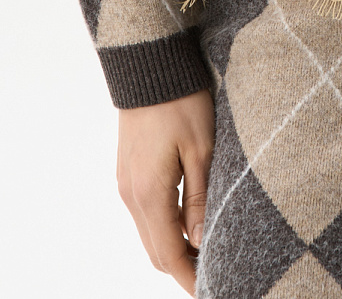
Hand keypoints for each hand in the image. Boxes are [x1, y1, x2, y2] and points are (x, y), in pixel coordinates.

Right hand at [116, 87, 215, 294]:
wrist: (149, 65)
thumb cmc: (180, 102)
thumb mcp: (201, 149)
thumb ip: (200, 199)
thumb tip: (202, 241)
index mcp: (149, 193)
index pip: (168, 254)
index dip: (190, 277)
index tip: (212, 288)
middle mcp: (131, 194)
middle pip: (156, 250)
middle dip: (183, 267)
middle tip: (214, 272)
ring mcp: (126, 183)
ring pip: (150, 233)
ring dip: (174, 247)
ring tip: (207, 250)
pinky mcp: (128, 171)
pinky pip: (145, 213)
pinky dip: (165, 226)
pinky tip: (189, 221)